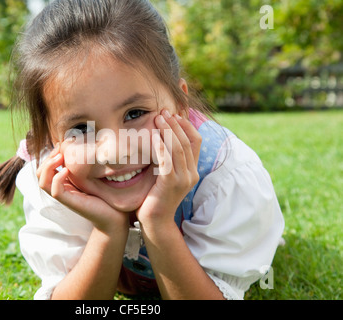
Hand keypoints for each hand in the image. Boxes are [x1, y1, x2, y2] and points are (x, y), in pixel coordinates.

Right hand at [36, 144, 128, 233]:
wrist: (115, 215)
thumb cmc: (106, 194)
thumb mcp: (92, 174)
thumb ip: (83, 164)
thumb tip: (80, 144)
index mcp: (63, 183)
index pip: (44, 168)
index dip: (49, 154)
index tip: (61, 145)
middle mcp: (61, 189)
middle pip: (40, 174)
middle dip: (47, 158)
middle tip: (60, 150)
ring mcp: (65, 197)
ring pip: (43, 182)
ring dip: (48, 166)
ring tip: (60, 157)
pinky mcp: (72, 203)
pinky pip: (56, 191)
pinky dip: (58, 178)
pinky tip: (67, 170)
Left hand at [136, 109, 201, 228]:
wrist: (155, 221)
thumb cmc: (156, 197)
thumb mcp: (165, 174)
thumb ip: (167, 159)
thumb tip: (160, 138)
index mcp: (192, 170)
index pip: (196, 141)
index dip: (187, 125)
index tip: (174, 113)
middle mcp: (191, 173)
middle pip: (187, 141)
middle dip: (175, 124)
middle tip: (163, 112)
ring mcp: (182, 179)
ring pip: (179, 148)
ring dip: (168, 131)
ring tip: (158, 118)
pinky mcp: (170, 184)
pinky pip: (167, 161)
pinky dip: (161, 147)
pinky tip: (154, 137)